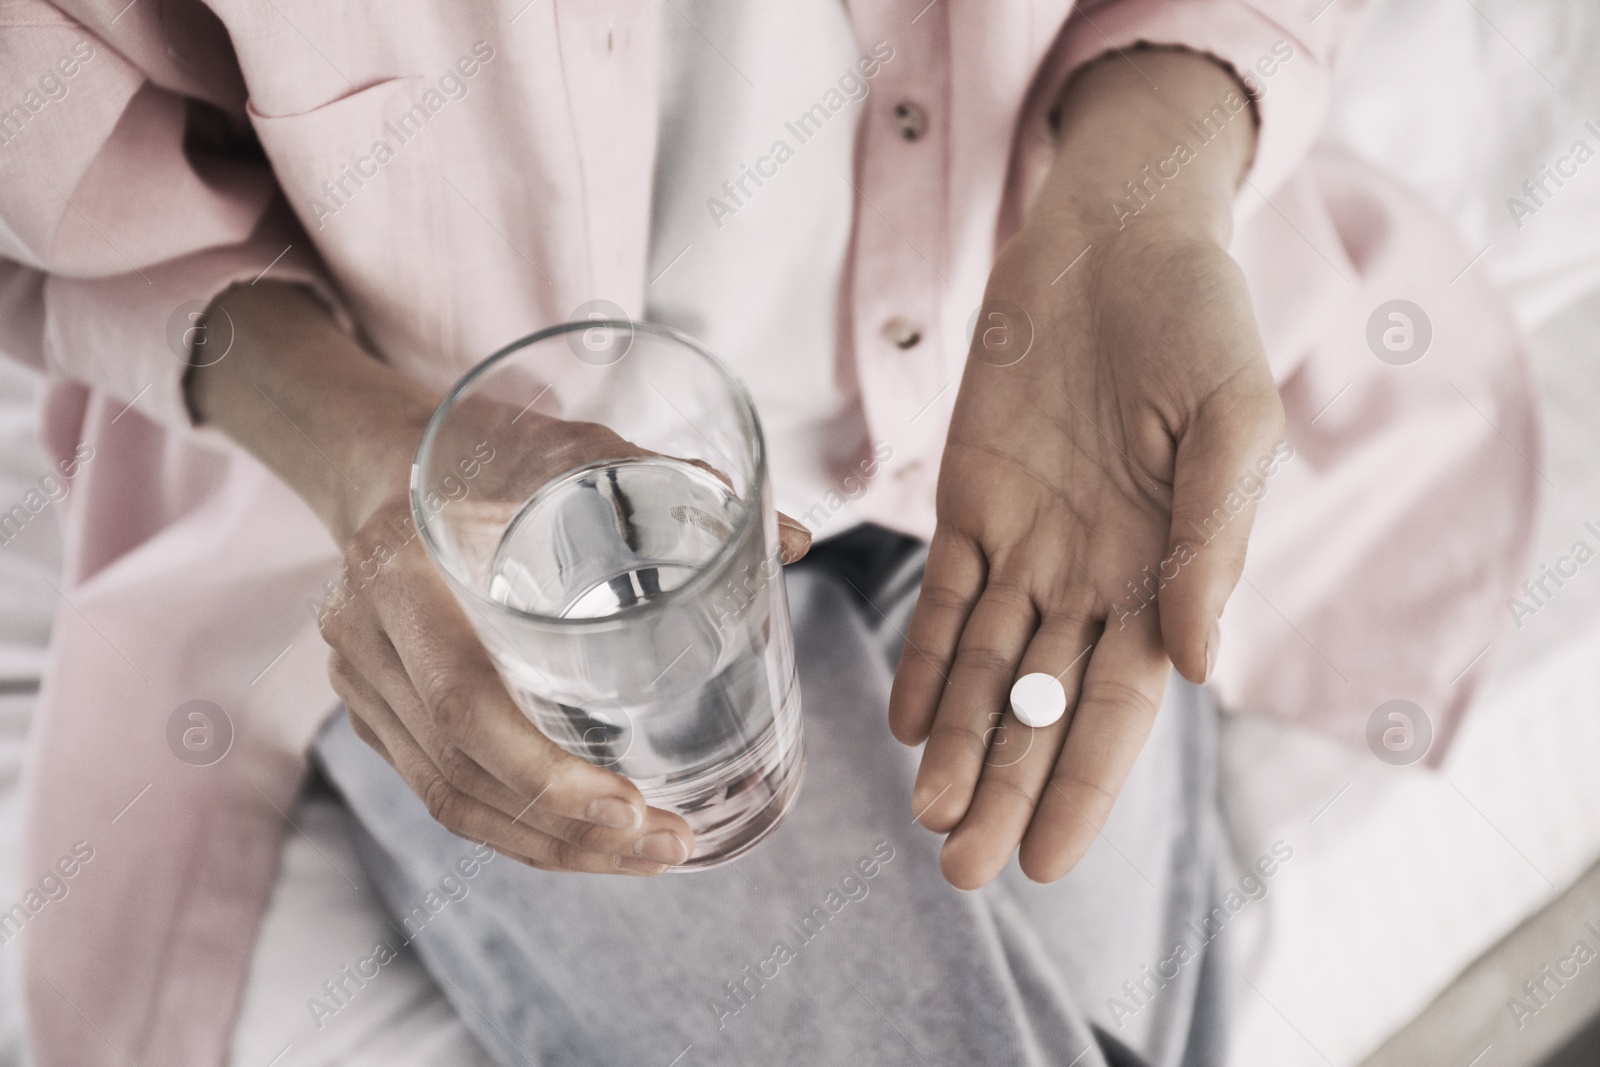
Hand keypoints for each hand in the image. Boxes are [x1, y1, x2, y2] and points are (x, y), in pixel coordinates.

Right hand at [190, 284, 809, 874]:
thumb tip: (795, 538)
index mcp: (399, 565)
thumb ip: (673, 483)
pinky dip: (514, 828)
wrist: (382, 457)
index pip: (461, 702)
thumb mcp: (570, 446)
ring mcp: (359, 680)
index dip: (543, 773)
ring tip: (645, 857)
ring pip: (448, 798)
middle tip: (665, 846)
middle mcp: (363, 634)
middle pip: (458, 773)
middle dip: (567, 832)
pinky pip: (439, 789)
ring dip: (549, 846)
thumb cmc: (484, 447)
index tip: (631, 807)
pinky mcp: (373, 709)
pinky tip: (587, 841)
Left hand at [888, 50, 1284, 888]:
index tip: (1049, 861)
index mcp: (1167, 571)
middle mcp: (1093, 574)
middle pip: (1042, 704)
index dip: (1085, 784)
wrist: (1115, 234)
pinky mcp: (968, 499)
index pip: (1121, 705)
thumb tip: (1200, 666)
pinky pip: (941, 595)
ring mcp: (1028, 541)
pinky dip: (923, 657)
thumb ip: (1214, 542)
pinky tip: (907, 724)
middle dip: (1006, 787)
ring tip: (928, 819)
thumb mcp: (1234, 421)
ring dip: (958, 742)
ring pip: (985, 666)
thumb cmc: (1196, 318)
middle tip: (963, 872)